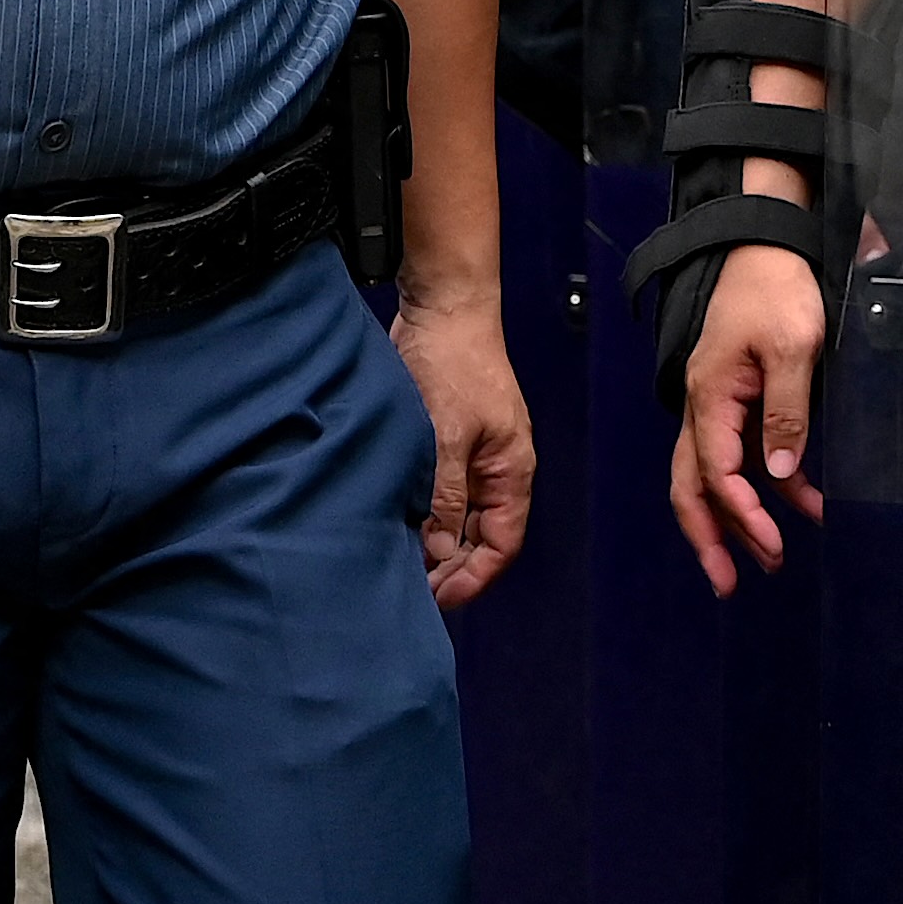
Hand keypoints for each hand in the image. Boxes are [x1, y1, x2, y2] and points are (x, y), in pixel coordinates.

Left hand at [392, 293, 534, 606]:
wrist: (441, 305)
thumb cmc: (454, 360)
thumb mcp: (447, 432)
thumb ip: (445, 493)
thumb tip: (439, 549)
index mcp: (510, 471)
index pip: (501, 544)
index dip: (473, 576)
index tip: (438, 597)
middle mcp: (494, 470)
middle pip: (479, 536)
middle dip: (450, 565)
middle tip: (410, 587)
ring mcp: (469, 455)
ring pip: (455, 515)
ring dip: (432, 539)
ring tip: (397, 559)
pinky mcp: (444, 441)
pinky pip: (437, 490)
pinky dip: (420, 510)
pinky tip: (392, 521)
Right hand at [664, 243, 829, 592]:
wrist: (766, 245)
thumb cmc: (777, 290)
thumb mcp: (794, 348)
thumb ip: (787, 413)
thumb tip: (780, 476)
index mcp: (710, 394)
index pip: (714, 469)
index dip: (739, 512)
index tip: (770, 543)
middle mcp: (703, 406)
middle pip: (691, 484)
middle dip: (708, 536)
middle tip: (729, 584)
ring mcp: (717, 405)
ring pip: (711, 476)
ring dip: (734, 521)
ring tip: (766, 561)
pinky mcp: (738, 400)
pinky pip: (743, 454)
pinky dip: (767, 486)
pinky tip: (803, 505)